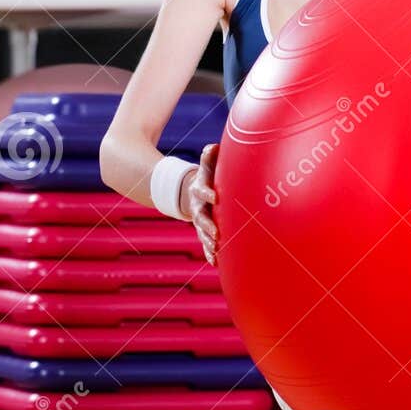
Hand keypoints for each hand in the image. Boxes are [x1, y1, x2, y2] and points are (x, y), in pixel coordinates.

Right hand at [181, 141, 218, 264]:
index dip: (207, 193)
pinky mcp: (204, 232)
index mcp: (199, 189)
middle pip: (200, 217)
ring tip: (216, 251)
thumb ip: (209, 157)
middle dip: (207, 226)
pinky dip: (210, 254)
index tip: (216, 196)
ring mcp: (199, 221)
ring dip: (208, 243)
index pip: (201, 190)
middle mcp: (197, 207)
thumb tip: (213, 147)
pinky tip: (215, 263)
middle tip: (216, 233)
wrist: (194, 193)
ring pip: (202, 233)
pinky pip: (206, 244)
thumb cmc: (208, 177)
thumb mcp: (207, 166)